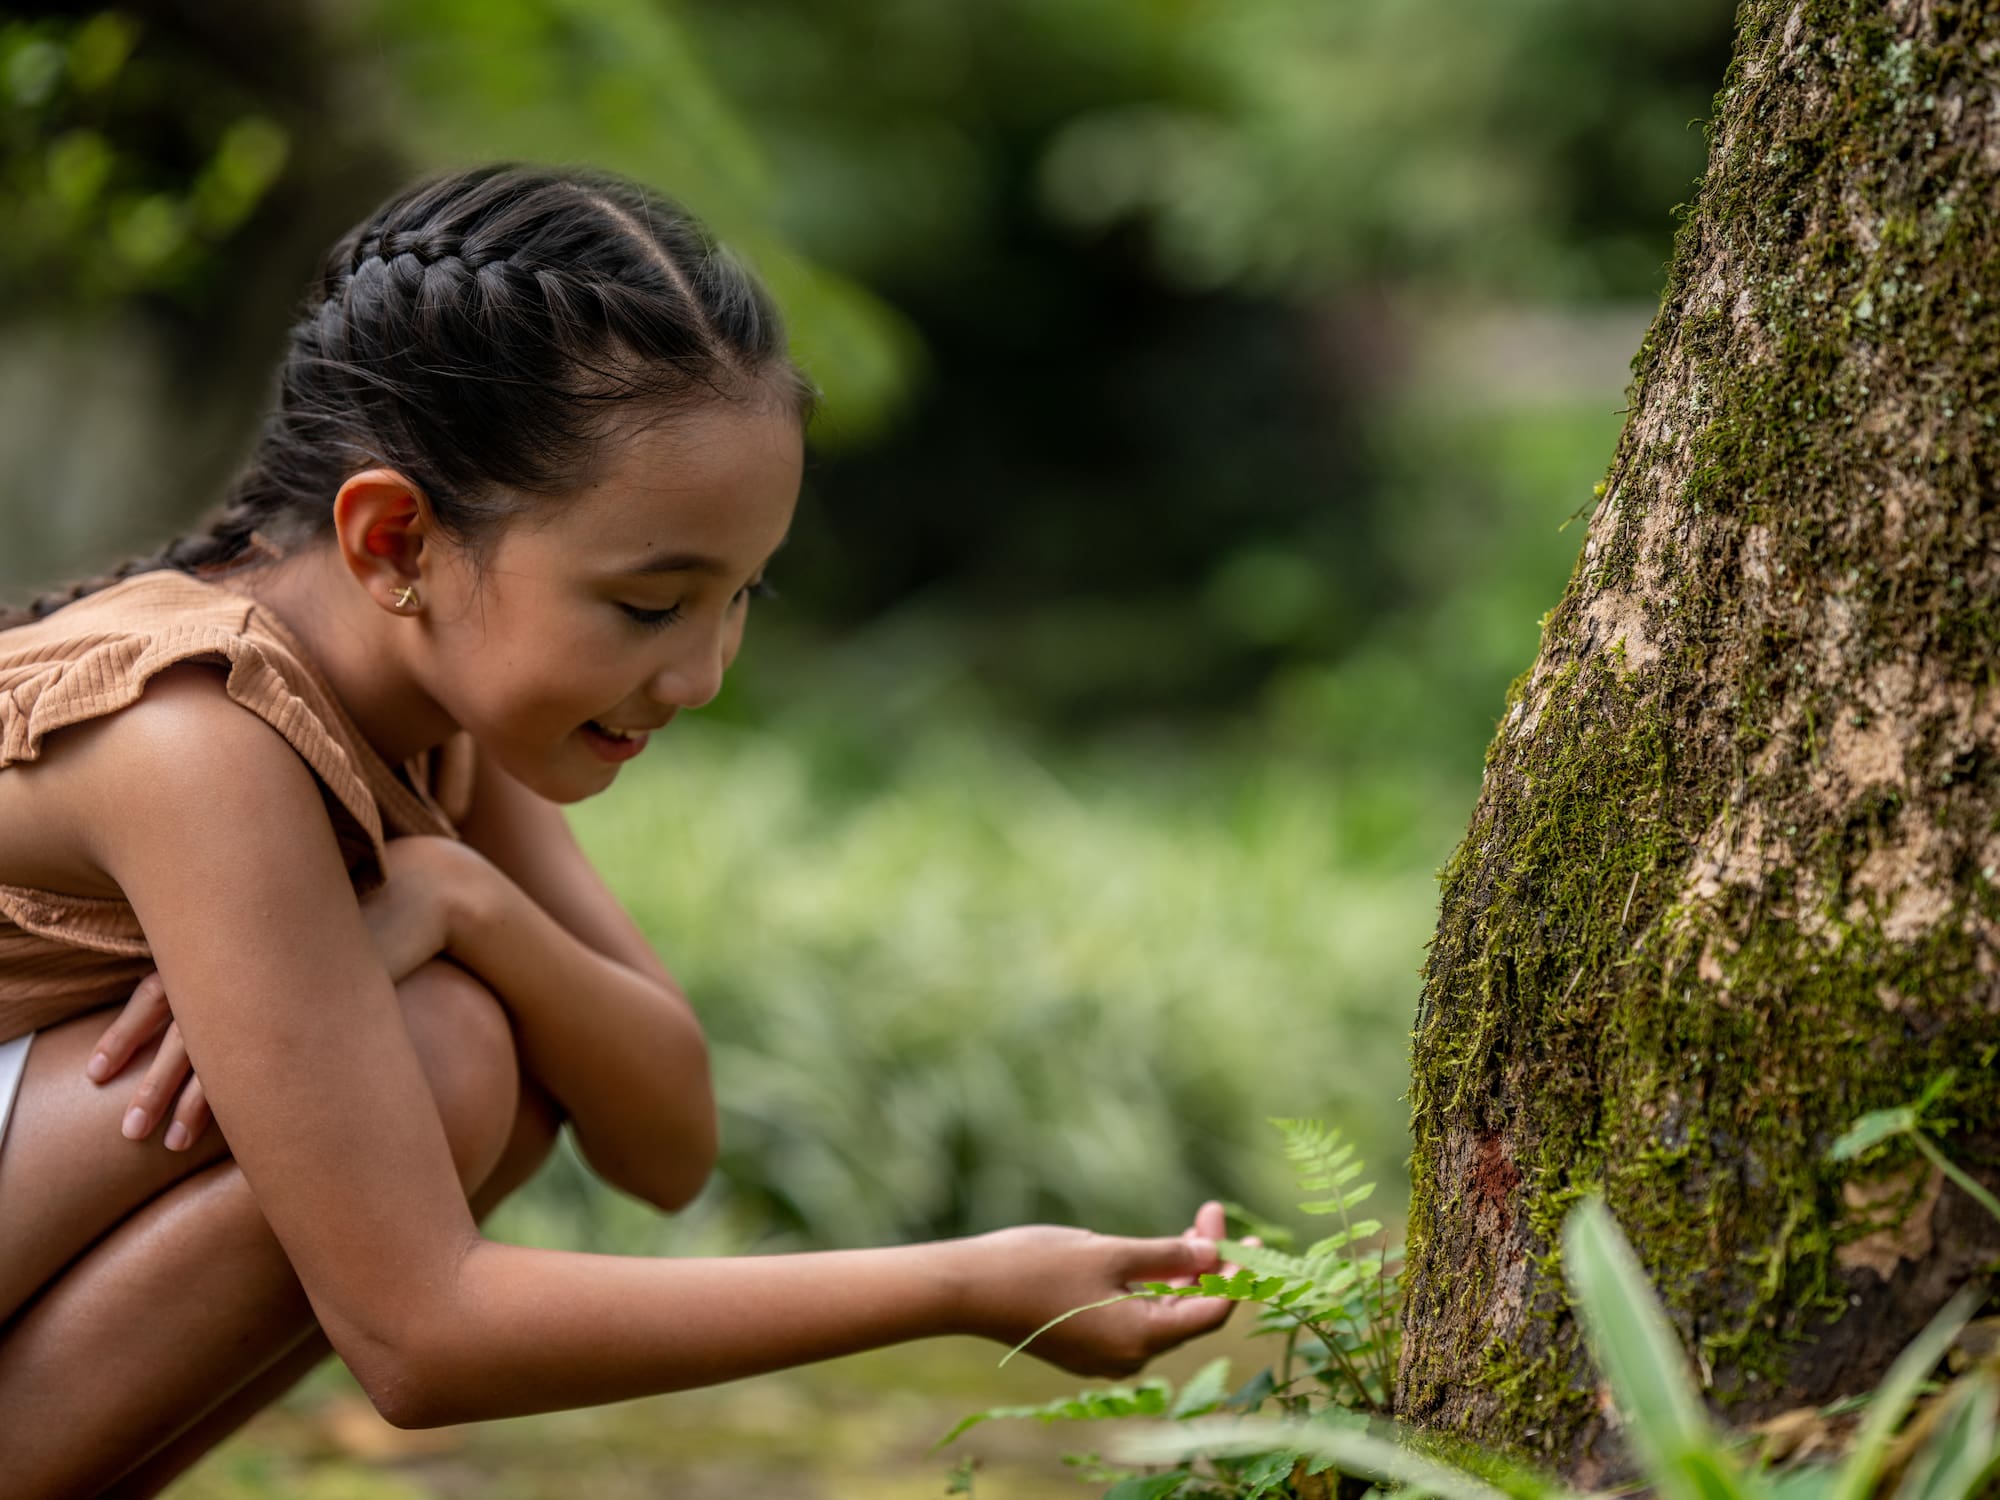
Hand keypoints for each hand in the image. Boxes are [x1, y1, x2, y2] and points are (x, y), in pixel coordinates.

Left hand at [87, 835, 496, 1148]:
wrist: (428, 890)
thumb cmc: (361, 912)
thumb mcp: (298, 929)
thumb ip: (263, 958)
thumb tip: (235, 990)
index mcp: (233, 932)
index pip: (158, 987)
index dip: (125, 1032)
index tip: (98, 1069)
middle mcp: (247, 952)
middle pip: (171, 1021)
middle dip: (144, 1077)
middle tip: (122, 1127)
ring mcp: (281, 977)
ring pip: (212, 1044)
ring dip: (179, 1097)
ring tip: (161, 1142)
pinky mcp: (319, 997)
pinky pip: (267, 1057)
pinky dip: (235, 1096)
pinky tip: (217, 1130)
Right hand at [959, 1201, 1240, 1377]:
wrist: (970, 1290)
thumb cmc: (1040, 1266)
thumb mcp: (1111, 1252)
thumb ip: (1167, 1255)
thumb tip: (1214, 1253)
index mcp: (1142, 1338)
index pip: (1212, 1311)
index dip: (1235, 1272)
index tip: (1245, 1234)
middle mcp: (1130, 1358)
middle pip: (1188, 1311)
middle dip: (1206, 1263)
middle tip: (1211, 1214)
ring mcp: (1106, 1356)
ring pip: (1161, 1313)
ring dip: (1179, 1272)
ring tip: (1189, 1228)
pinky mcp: (1086, 1347)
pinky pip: (1134, 1318)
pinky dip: (1151, 1287)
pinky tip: (1154, 1256)